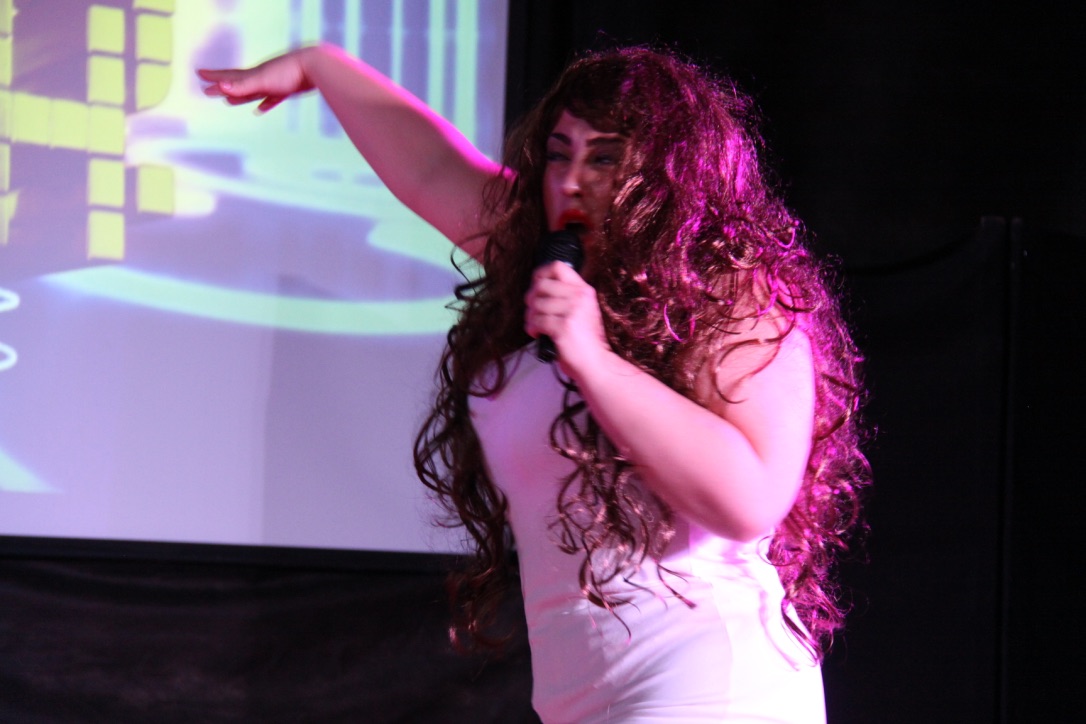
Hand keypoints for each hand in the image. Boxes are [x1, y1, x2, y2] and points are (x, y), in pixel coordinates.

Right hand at [197, 48, 315, 112]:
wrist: (314, 66)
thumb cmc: (288, 72)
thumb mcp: (262, 80)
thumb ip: (242, 86)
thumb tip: (221, 88)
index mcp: (253, 75)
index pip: (228, 77)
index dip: (214, 77)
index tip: (199, 74)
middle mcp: (260, 78)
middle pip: (237, 84)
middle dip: (221, 87)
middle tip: (207, 89)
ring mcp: (273, 84)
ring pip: (252, 93)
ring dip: (239, 97)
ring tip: (228, 101)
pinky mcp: (287, 91)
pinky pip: (271, 99)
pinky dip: (264, 104)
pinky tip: (260, 110)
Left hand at [524, 262, 611, 378]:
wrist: (596, 363)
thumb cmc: (586, 342)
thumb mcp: (582, 311)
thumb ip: (566, 298)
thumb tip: (538, 289)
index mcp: (584, 290)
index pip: (558, 267)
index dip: (540, 273)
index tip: (535, 285)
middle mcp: (579, 297)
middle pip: (541, 285)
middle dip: (531, 298)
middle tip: (532, 311)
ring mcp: (572, 311)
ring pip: (536, 304)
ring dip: (530, 316)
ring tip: (535, 325)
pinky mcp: (563, 326)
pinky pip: (537, 320)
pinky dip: (532, 328)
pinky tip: (537, 333)